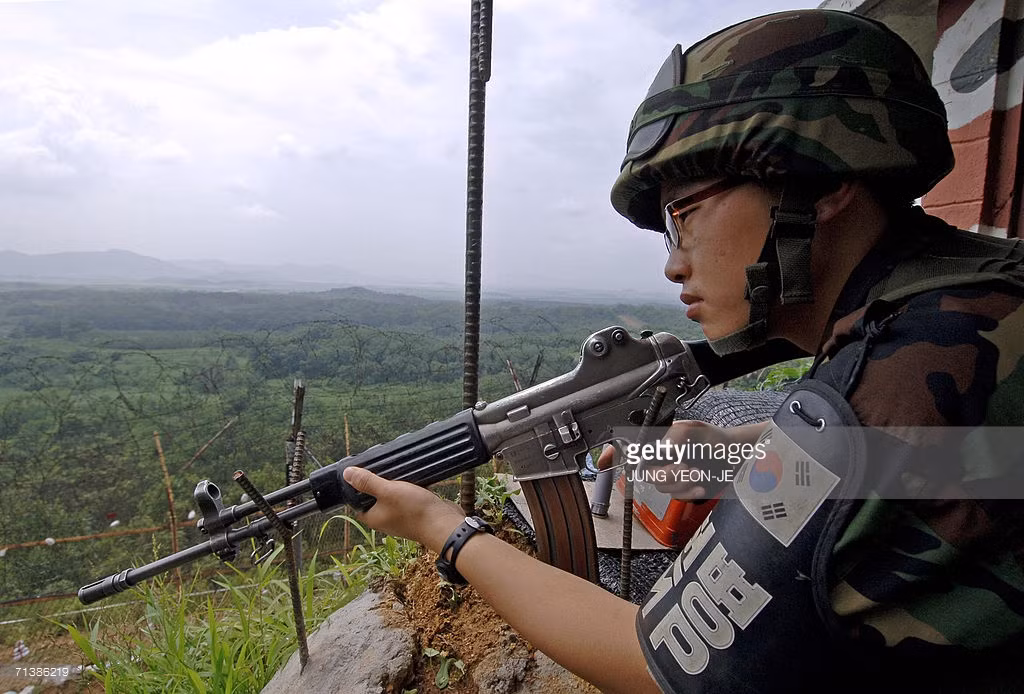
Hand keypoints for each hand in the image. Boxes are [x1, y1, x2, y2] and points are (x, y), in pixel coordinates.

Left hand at [342, 466, 464, 553]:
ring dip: (396, 484)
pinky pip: (408, 497)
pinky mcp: (416, 512)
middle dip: (378, 482)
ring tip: (398, 471)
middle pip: (375, 498)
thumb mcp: (387, 491)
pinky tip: (413, 478)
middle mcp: (386, 519)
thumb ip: (367, 482)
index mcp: (374, 517)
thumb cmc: (414, 511)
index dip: (357, 487)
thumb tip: (347, 474)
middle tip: (381, 468)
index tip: (361, 472)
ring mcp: (401, 516)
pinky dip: (409, 488)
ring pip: (393, 496)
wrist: (444, 523)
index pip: (357, 502)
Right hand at [641, 420, 768, 500]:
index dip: (647, 464)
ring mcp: (673, 476)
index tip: (668, 462)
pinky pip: (678, 497)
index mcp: (661, 445)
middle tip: (686, 469)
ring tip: (699, 474)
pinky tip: (700, 487)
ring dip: (682, 484)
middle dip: (668, 475)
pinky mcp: (684, 489)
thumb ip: (675, 435)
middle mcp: (664, 461)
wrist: (734, 453)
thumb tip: (661, 448)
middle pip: (650, 476)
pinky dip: (688, 494)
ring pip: (664, 488)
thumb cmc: (714, 438)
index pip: (642, 457)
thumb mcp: (693, 428)